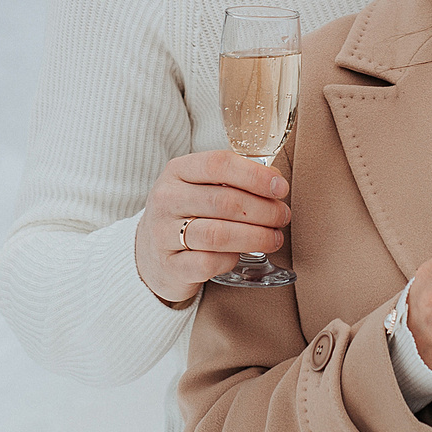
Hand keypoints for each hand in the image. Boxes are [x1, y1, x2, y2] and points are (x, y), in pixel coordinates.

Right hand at [137, 151, 291, 304]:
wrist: (149, 252)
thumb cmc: (186, 212)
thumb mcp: (199, 186)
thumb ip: (233, 179)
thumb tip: (275, 181)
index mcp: (177, 171)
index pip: (218, 165)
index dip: (255, 175)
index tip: (280, 188)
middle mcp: (166, 199)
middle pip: (224, 202)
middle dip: (264, 210)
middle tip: (282, 216)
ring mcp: (163, 234)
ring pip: (218, 235)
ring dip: (256, 237)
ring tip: (274, 238)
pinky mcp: (170, 266)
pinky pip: (209, 263)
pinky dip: (232, 259)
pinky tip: (241, 255)